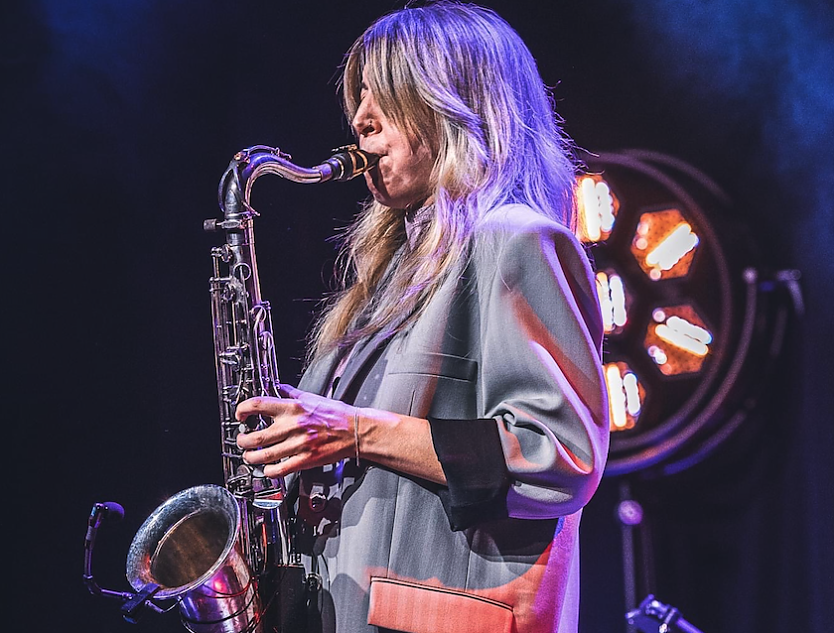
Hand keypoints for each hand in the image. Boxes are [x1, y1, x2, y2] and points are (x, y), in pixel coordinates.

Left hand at [235, 384, 356, 477]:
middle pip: (255, 436)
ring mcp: (299, 444)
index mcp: (293, 407)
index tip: (240, 415)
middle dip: (242, 440)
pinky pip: (279, 469)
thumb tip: (277, 388)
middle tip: (242, 440)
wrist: (355, 430)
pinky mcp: (306, 460)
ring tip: (250, 455)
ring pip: (264, 455)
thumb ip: (291, 393)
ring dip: (251, 457)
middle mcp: (293, 425)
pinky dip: (268, 471)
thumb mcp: (312, 397)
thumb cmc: (336, 414)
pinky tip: (267, 468)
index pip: (258, 405)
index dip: (242, 410)